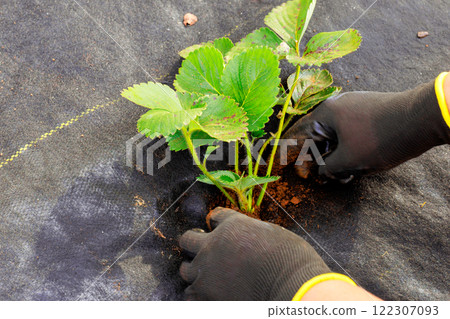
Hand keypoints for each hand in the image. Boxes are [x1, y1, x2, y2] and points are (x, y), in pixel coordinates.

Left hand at [178, 207, 329, 299]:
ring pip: (185, 269)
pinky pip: (190, 295)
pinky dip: (198, 295)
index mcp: (231, 225)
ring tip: (208, 278)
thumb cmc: (290, 259)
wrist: (291, 285)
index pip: (215, 216)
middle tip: (207, 253)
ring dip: (196, 272)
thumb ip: (253, 235)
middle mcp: (212, 245)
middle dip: (194, 244)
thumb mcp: (273, 235)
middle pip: (187, 239)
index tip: (222, 230)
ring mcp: (206, 271)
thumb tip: (251, 242)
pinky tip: (209, 295)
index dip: (218, 224)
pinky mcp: (205, 295)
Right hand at [282, 80, 449, 181]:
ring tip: (352, 169)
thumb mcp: (348, 161)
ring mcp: (357, 104)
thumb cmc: (379, 140)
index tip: (312, 175)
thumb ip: (329, 168)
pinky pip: (355, 128)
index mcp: (326, 112)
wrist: (422, 119)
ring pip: (341, 133)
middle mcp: (339, 104)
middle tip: (335, 175)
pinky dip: (355, 143)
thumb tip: (323, 172)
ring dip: (342, 152)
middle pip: (324, 135)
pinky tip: (365, 157)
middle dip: (327, 157)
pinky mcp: (372, 108)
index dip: (307, 159)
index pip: (306, 138)